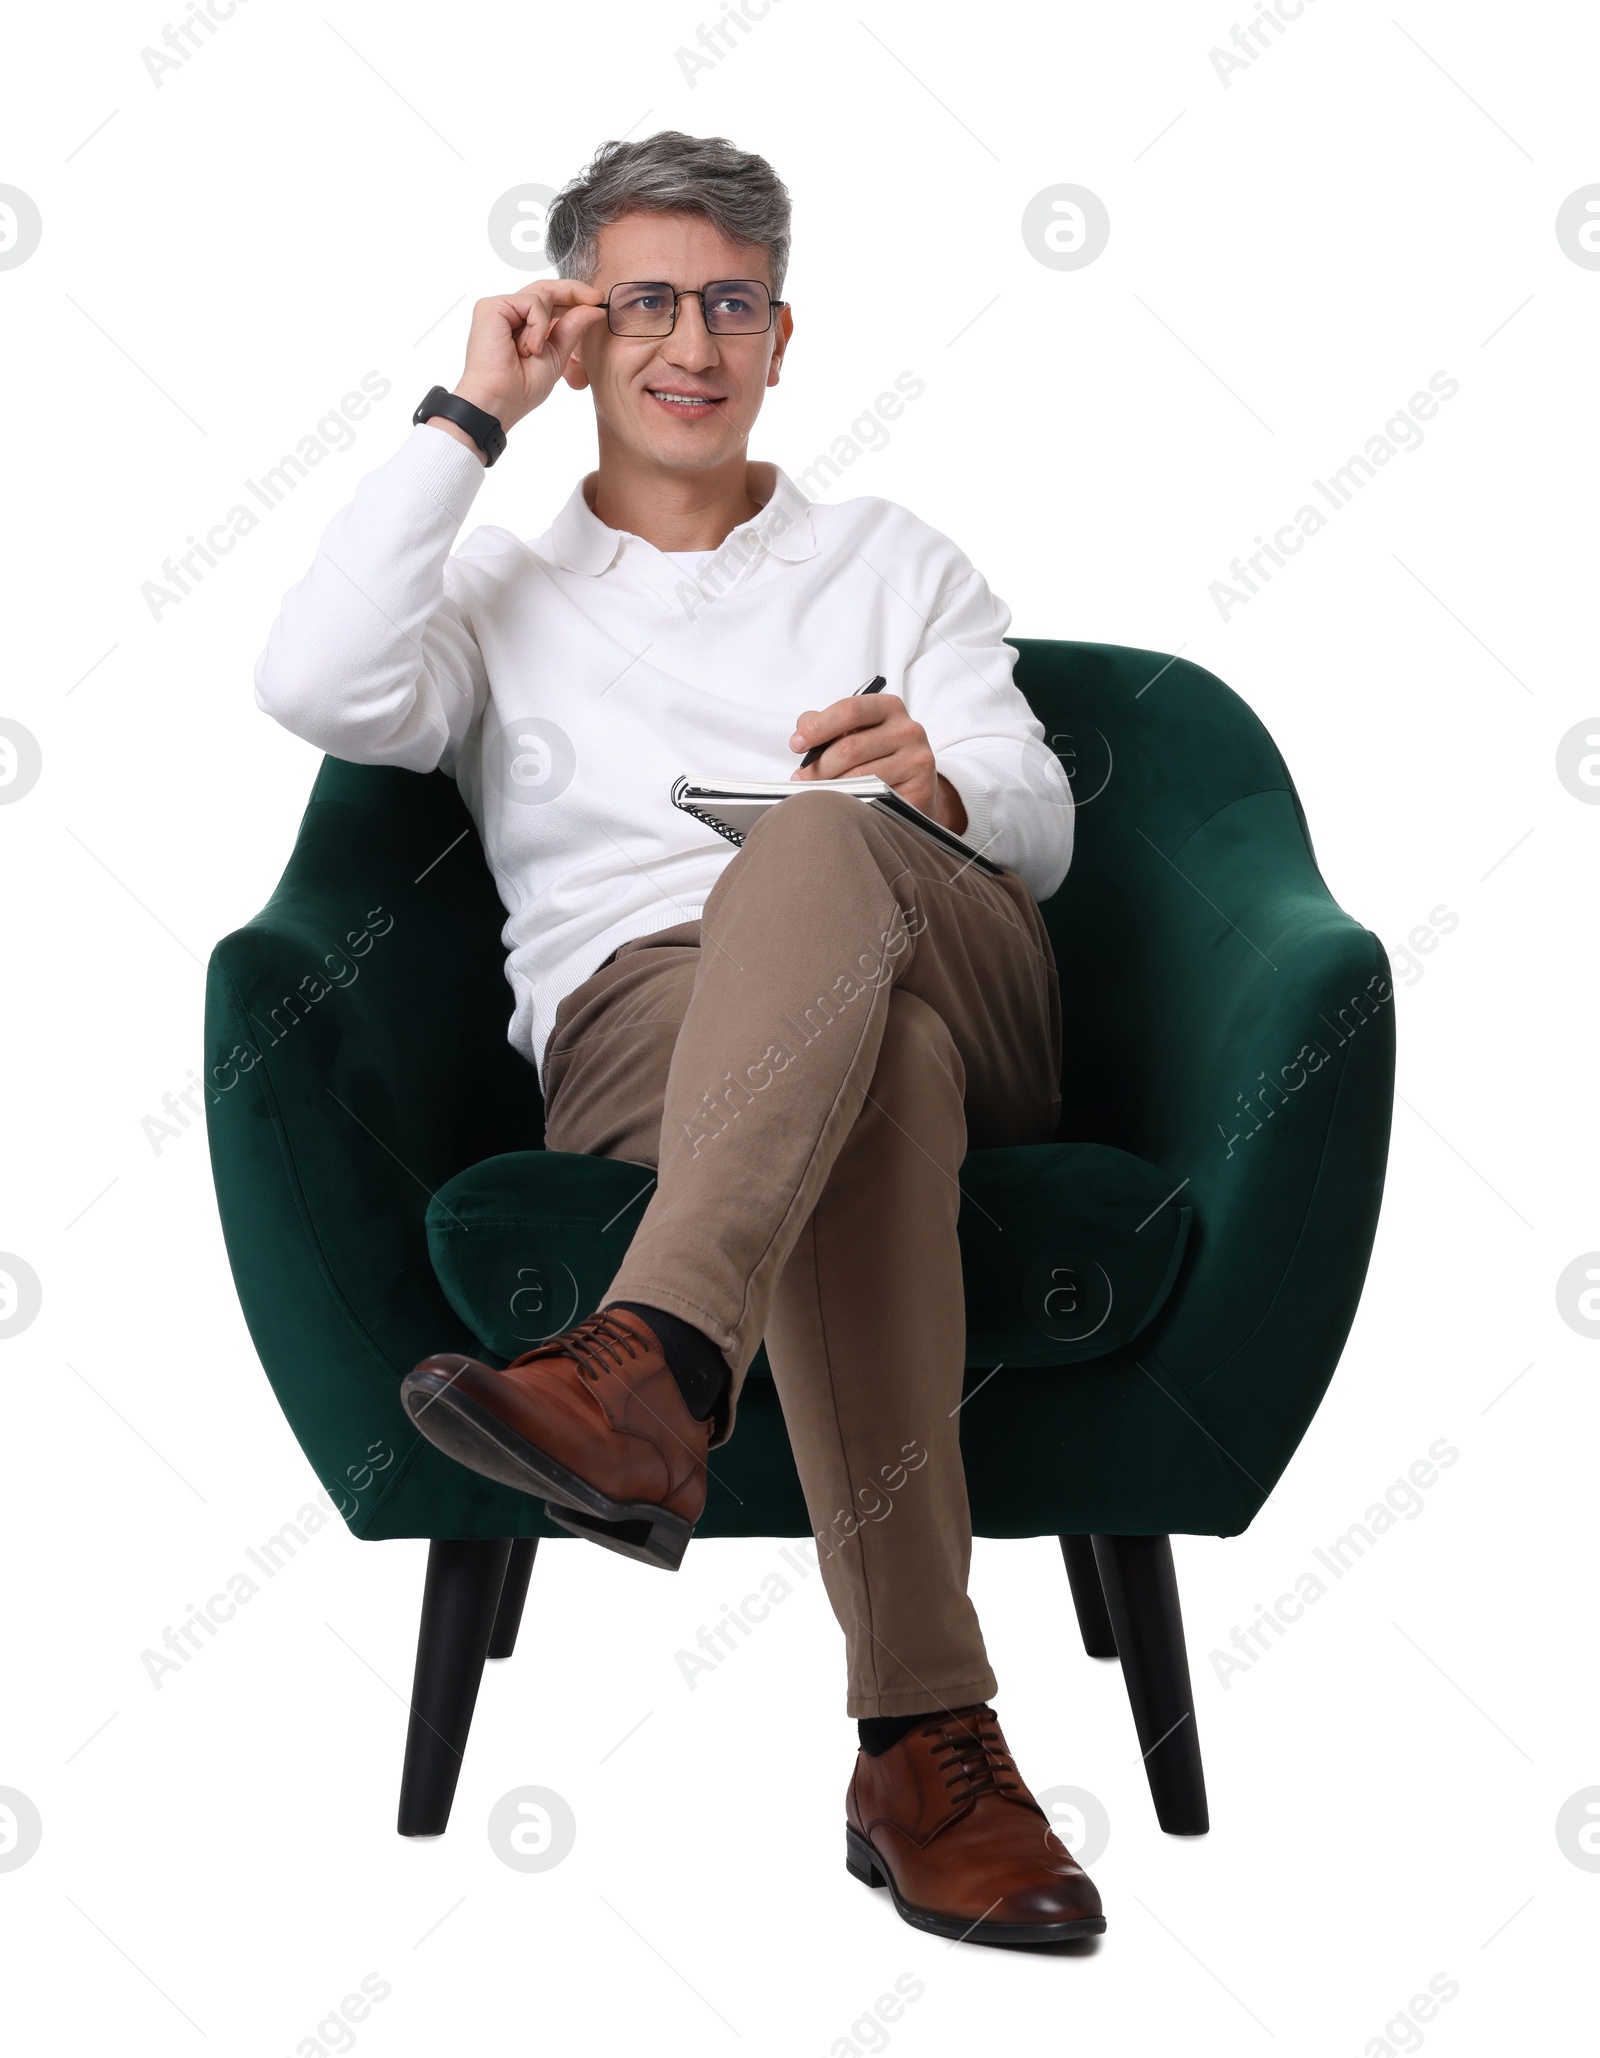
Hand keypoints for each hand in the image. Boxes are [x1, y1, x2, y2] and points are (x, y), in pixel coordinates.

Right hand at [429, 282, 608, 454]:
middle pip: (547, 288)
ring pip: (541, 295)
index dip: (575, 297)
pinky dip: (538, 325)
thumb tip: (595, 308)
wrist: (499, 401)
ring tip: (533, 353)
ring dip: (547, 326)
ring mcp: (500, 308)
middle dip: (574, 291)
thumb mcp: (557, 356)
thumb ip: (572, 329)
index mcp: (523, 324)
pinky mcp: (492, 306)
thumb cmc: (521, 388)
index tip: (599, 302)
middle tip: (597, 299)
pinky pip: (531, 302)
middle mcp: (510, 313)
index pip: (551, 300)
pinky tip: (528, 348)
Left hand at [789, 693, 967, 832]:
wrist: (915, 787)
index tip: (796, 744)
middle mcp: (908, 729)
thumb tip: (803, 726)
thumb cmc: (877, 756)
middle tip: (800, 779)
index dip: (818, 727)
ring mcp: (917, 759)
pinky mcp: (921, 789)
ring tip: (815, 793)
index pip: (849, 710)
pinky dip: (853, 802)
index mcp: (889, 708)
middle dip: (819, 766)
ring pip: (861, 776)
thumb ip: (828, 724)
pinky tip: (841, 805)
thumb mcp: (856, 733)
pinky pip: (877, 797)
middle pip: (851, 747)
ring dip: (831, 787)